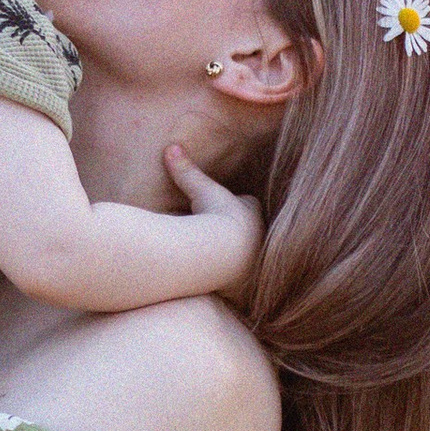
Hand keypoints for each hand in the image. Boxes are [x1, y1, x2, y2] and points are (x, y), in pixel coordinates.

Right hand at [164, 142, 263, 295]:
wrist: (222, 252)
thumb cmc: (213, 216)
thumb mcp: (200, 190)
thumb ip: (186, 170)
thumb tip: (171, 147)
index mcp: (251, 212)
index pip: (248, 205)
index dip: (236, 206)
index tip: (221, 210)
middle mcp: (259, 236)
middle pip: (252, 230)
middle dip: (241, 232)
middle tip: (223, 235)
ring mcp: (255, 260)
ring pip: (249, 257)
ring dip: (239, 258)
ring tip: (221, 261)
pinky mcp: (247, 284)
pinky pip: (242, 284)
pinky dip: (232, 283)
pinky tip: (219, 283)